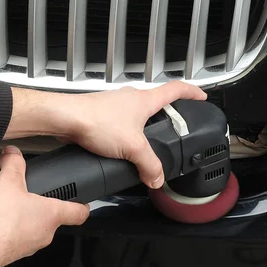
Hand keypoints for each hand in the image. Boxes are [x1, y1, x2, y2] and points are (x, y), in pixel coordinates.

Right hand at [0, 146, 88, 266]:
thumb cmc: (1, 222)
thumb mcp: (8, 181)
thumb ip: (13, 164)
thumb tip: (12, 154)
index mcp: (52, 214)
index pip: (79, 212)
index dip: (83, 204)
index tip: (83, 201)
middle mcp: (46, 231)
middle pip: (49, 214)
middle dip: (36, 202)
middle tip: (26, 192)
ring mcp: (31, 243)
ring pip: (29, 222)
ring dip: (16, 211)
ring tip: (2, 202)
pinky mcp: (15, 250)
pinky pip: (13, 232)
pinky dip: (3, 222)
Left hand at [63, 81, 206, 187]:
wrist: (65, 119)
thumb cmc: (96, 121)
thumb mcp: (132, 148)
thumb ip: (149, 165)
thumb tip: (157, 177)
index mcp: (144, 100)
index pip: (175, 89)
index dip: (191, 92)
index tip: (201, 96)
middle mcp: (130, 98)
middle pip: (156, 102)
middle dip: (167, 114)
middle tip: (173, 127)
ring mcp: (115, 105)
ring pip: (136, 113)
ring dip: (144, 125)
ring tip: (146, 144)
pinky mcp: (101, 114)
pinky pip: (120, 122)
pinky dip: (125, 133)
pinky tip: (121, 148)